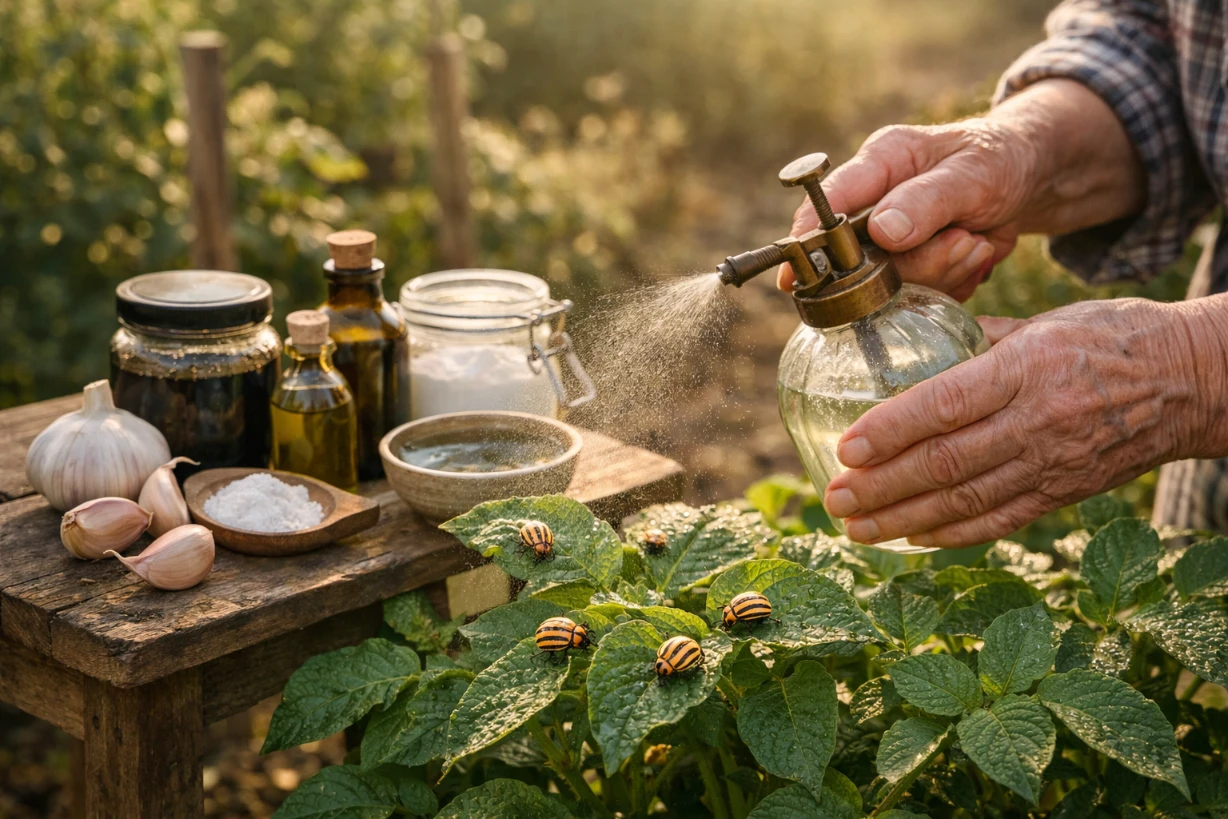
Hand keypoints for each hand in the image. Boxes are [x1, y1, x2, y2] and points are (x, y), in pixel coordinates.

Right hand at [777, 80, 1145, 300]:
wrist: (1036, 174)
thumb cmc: (1005, 157)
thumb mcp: (977, 172)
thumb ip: (928, 200)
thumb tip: (880, 231)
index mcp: (880, 164)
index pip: (827, 203)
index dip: (806, 242)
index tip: (794, 279)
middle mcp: (876, 202)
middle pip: (862, 258)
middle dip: (918, 262)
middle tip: (966, 241)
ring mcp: (893, 238)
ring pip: (892, 283)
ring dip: (943, 272)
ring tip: (978, 241)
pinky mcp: (912, 265)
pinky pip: (917, 295)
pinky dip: (952, 285)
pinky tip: (975, 255)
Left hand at [820, 298, 1209, 547]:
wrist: (1193, 381)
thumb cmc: (1111, 338)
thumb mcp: (1044, 321)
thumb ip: (976, 338)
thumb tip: (912, 341)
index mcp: (1028, 368)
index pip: (945, 405)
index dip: (890, 430)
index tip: (845, 447)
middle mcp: (1038, 422)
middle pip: (945, 463)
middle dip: (881, 486)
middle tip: (833, 497)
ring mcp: (1052, 465)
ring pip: (965, 502)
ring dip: (902, 519)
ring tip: (854, 528)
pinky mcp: (1063, 493)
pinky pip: (998, 521)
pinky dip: (949, 534)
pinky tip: (909, 537)